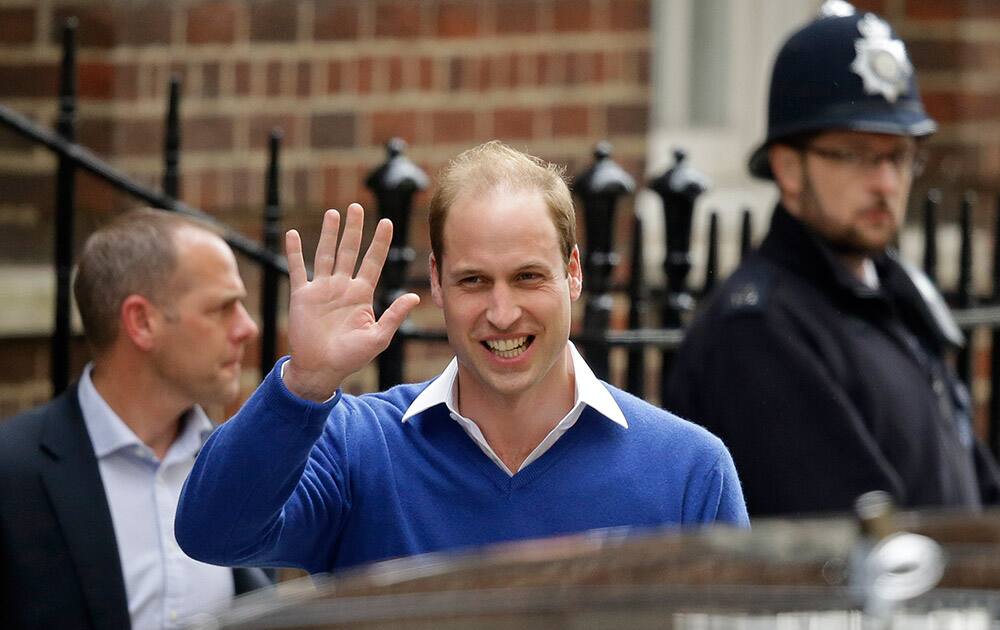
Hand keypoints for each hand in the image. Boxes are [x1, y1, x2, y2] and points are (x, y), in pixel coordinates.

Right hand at [283, 203, 419, 401]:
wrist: (321, 369)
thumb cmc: (351, 357)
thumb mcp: (378, 337)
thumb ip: (394, 316)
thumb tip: (414, 296)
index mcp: (361, 294)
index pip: (373, 262)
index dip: (380, 243)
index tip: (387, 222)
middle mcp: (342, 287)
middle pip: (349, 251)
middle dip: (354, 230)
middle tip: (357, 207)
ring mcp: (322, 289)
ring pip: (326, 254)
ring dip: (329, 234)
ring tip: (333, 213)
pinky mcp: (302, 295)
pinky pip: (297, 269)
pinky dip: (295, 251)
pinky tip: (293, 234)